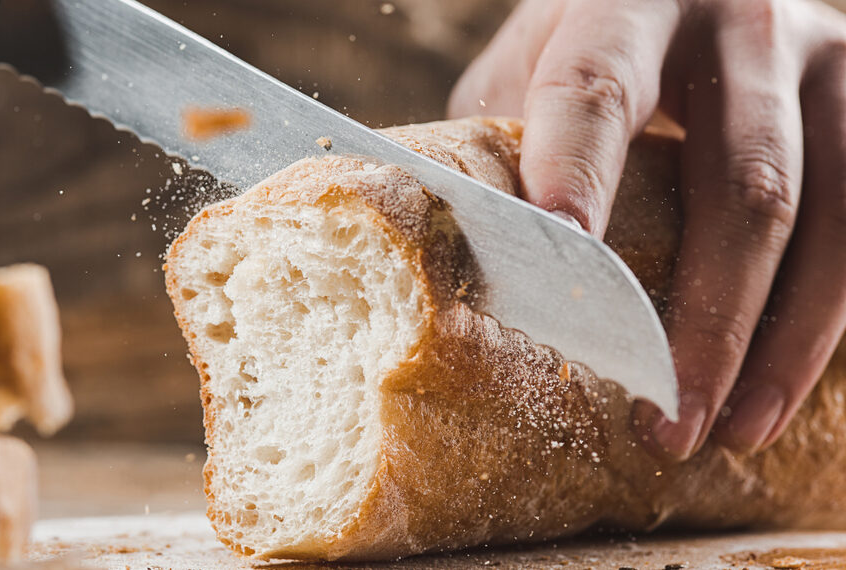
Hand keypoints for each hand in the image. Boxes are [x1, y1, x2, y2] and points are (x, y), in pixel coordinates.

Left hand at [449, 0, 845, 459]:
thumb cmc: (591, 50)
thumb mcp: (532, 68)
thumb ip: (503, 140)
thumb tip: (453, 254)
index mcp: (628, 2)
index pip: (597, 90)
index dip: (576, 177)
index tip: (557, 271)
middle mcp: (739, 23)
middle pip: (740, 181)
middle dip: (703, 316)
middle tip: (661, 415)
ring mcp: (819, 63)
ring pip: (818, 215)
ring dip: (775, 343)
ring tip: (723, 429)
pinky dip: (815, 327)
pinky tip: (770, 391)